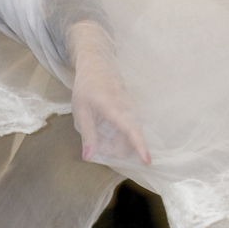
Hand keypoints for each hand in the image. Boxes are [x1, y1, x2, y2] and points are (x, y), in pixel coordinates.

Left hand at [68, 21, 150, 165]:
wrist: (98, 67)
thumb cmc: (86, 88)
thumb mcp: (81, 111)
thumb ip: (88, 134)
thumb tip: (89, 157)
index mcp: (114, 108)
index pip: (130, 130)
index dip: (139, 146)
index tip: (147, 160)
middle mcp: (130, 110)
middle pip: (128, 142)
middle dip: (112, 150)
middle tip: (93, 142)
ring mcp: (135, 111)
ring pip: (130, 139)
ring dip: (115, 144)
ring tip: (98, 133)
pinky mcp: (136, 113)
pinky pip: (130, 132)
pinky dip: (118, 138)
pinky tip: (106, 130)